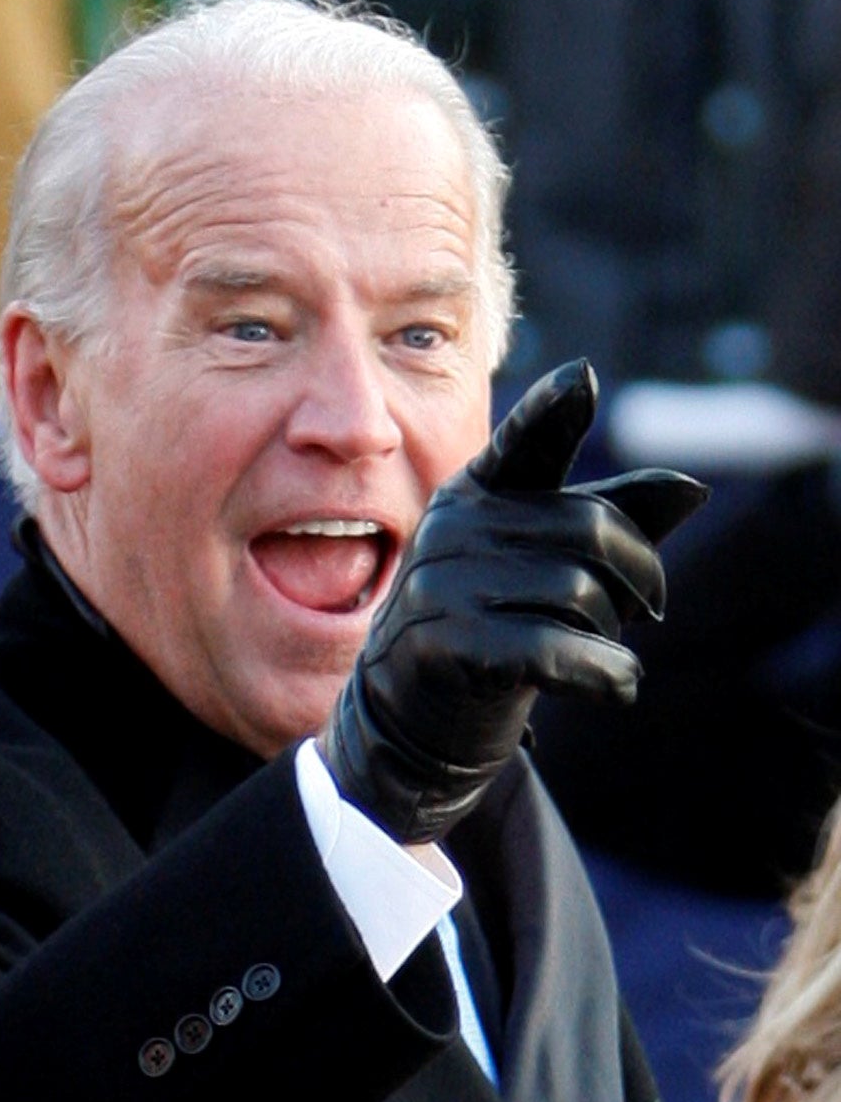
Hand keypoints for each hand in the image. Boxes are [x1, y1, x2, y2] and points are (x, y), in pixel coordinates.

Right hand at [319, 360, 707, 842]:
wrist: (409, 720)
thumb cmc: (492, 629)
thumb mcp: (543, 569)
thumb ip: (612, 523)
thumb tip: (692, 488)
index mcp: (474, 495)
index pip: (522, 442)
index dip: (552, 409)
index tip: (581, 381)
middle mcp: (453, 528)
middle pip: (592, 530)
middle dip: (637, 579)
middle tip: (639, 614)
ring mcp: (442, 584)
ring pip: (581, 592)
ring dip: (613, 635)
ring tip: (595, 655)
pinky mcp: (448, 643)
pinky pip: (558, 647)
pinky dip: (607, 673)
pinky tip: (617, 686)